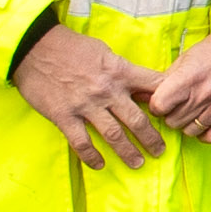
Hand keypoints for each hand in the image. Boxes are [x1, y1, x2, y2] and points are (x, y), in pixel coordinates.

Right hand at [15, 24, 170, 169]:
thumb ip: (123, 71)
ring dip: (128, 151)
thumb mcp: (104, 52)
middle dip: (151, 138)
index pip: (153, 87)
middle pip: (137, 119)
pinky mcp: (64, 116)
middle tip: (160, 151)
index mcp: (120, 71)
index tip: (175, 114)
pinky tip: (99, 164)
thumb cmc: (71, 46)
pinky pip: (82, 142)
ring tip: (138, 163)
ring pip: (113, 134)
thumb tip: (141, 88)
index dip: (168, 101)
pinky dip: (91, 156)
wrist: (35, 47)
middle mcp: (107, 90)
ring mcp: (85, 105)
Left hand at [138, 26, 210, 145]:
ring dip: (188, 123)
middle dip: (171, 115)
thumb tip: (138, 94)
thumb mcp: (186, 58)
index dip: (156, 105)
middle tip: (179, 105)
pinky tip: (205, 123)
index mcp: (190, 77)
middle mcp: (206, 93)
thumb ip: (163, 79)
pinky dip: (206, 134)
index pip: (159, 106)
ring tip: (193, 111)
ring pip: (190, 131)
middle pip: (173, 121)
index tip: (162, 101)